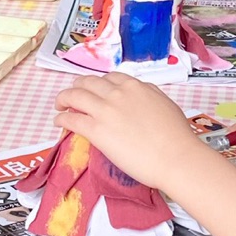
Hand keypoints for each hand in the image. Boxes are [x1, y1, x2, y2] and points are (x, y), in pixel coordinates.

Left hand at [53, 74, 204, 191]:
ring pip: (74, 96)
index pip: (108, 78)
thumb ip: (149, 94)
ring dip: (63, 99)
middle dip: (77, 87)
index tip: (95, 91)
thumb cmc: (176, 135)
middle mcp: (117, 93)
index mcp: (134, 86)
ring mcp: (105, 110)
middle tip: (72, 96)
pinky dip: (62, 118)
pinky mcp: (96, 130)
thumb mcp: (164, 103)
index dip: (98, 84)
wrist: (175, 157)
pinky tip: (59, 121)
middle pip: (87, 83)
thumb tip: (141, 93)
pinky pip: (71, 119)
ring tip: (60, 105)